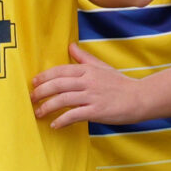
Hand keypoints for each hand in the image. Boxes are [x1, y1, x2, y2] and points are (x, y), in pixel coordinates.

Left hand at [31, 45, 147, 129]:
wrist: (140, 98)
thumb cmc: (120, 83)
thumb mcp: (102, 67)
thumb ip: (84, 58)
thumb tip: (70, 46)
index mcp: (88, 70)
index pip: (60, 71)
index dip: (44, 77)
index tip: (33, 83)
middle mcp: (88, 81)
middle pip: (58, 84)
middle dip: (41, 92)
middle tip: (30, 99)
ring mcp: (92, 96)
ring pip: (63, 100)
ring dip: (47, 107)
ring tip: (38, 113)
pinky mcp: (97, 111)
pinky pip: (74, 115)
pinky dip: (62, 120)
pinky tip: (55, 125)